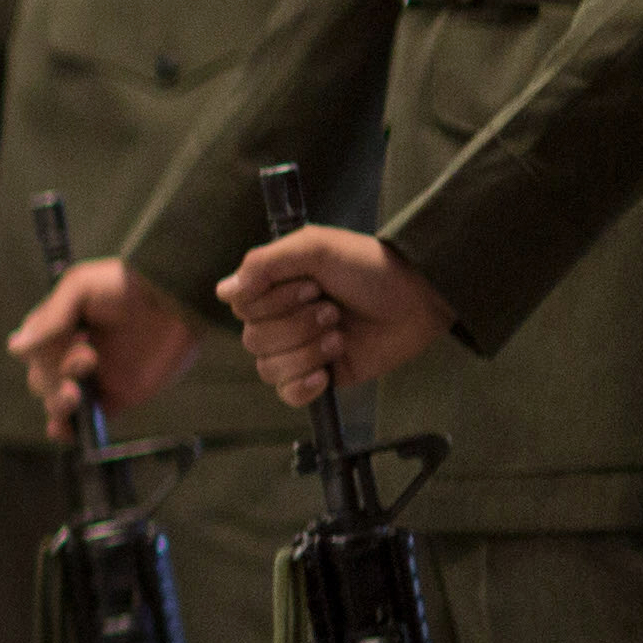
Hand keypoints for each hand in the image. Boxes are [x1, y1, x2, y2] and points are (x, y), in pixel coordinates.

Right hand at [9, 254, 198, 437]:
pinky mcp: (116, 397)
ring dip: (58, 402)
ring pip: (58, 401)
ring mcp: (93, 379)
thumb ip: (51, 317)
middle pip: (41, 380)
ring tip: (75, 394)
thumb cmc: (127, 284)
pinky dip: (70, 430)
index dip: (41, 355)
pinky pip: (86, 421)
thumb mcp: (81, 286)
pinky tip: (63, 430)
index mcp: (58, 330)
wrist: (175, 299)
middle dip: (54, 378)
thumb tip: (16, 347)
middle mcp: (70, 355)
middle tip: (86, 362)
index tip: (69, 345)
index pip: (32, 353)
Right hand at [219, 228, 449, 410]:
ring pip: (268, 369)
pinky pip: (288, 395)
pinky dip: (303, 386)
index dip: (272, 303)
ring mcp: (300, 351)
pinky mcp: (321, 378)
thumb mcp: (315, 247)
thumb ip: (264, 263)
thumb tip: (224, 292)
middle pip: (253, 340)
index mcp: (275, 289)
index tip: (311, 286)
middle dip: (297, 326)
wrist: (418, 299)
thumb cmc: (370, 267)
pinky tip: (325, 373)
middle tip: (334, 310)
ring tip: (340, 336)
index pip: (241, 308)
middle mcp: (281, 320)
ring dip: (307, 352)